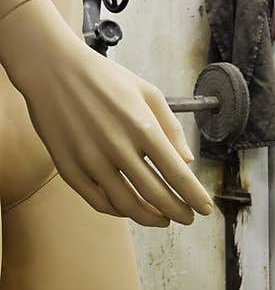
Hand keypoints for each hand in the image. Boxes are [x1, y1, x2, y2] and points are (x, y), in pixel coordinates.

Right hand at [0, 0, 213, 226]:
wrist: (54, 69)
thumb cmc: (108, 79)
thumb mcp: (150, 94)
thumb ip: (171, 129)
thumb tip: (187, 161)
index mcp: (143, 128)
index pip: (177, 174)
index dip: (194, 196)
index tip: (205, 209)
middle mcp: (118, 147)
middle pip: (155, 195)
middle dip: (177, 211)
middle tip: (187, 218)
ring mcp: (90, 159)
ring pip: (126, 204)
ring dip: (149, 218)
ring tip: (163, 219)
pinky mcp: (68, 167)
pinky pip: (98, 200)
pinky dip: (118, 211)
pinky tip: (131, 210)